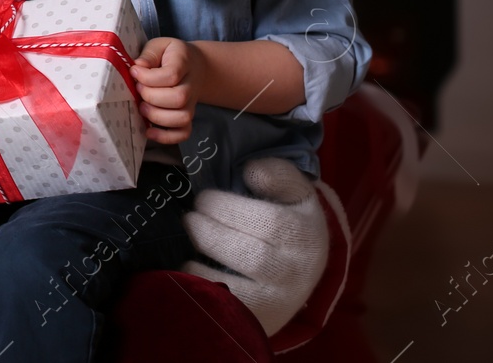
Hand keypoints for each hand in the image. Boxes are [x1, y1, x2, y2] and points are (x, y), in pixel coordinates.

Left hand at [131, 37, 201, 143]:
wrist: (194, 66)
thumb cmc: (169, 55)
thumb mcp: (159, 46)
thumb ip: (148, 54)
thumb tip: (137, 67)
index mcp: (184, 62)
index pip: (171, 74)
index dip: (149, 77)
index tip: (134, 71)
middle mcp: (191, 85)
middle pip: (178, 98)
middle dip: (151, 96)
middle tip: (137, 90)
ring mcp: (191, 104)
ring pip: (182, 118)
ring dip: (157, 116)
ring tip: (141, 107)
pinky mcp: (187, 118)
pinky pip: (183, 133)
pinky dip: (166, 137)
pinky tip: (148, 131)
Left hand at [182, 157, 328, 334]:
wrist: (302, 271)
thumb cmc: (288, 218)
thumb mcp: (293, 191)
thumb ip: (276, 173)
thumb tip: (252, 171)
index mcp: (305, 235)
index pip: (269, 223)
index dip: (226, 207)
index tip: (204, 199)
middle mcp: (296, 273)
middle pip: (249, 255)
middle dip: (207, 232)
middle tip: (189, 219)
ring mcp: (277, 302)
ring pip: (236, 287)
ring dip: (197, 263)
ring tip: (187, 242)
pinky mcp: (257, 320)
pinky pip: (222, 308)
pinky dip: (198, 288)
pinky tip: (187, 269)